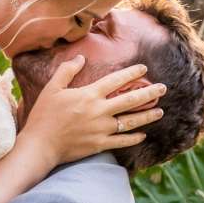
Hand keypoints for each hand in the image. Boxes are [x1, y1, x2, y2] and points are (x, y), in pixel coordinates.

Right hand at [20, 58, 166, 167]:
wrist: (40, 145)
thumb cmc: (44, 116)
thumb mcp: (52, 88)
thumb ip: (67, 71)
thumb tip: (81, 58)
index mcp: (89, 95)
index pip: (116, 81)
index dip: (131, 73)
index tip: (144, 69)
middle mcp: (99, 111)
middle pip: (130, 100)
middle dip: (149, 93)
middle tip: (163, 89)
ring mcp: (101, 129)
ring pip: (131, 121)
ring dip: (147, 116)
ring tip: (160, 111)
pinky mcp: (99, 145)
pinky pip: (122, 141)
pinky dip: (134, 138)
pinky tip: (143, 134)